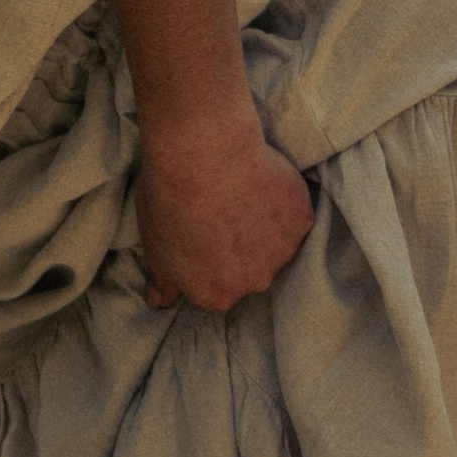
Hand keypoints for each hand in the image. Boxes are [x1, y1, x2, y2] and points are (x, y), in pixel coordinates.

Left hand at [134, 120, 315, 312]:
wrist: (203, 155)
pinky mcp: (302, 220)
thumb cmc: (170, 200)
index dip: (209, 258)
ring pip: (277, 244)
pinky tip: (261, 182)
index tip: (203, 233)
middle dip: (241, 248)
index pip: (217, 286)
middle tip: (222, 212)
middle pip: (251, 270)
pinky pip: (295, 215)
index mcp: (215, 294)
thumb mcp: (154, 248)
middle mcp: (253, 282)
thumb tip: (158, 302)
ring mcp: (282, 253)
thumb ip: (163, 282)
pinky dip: (282, 201)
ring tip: (240, 195)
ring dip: (264, 226)